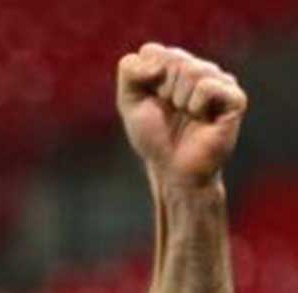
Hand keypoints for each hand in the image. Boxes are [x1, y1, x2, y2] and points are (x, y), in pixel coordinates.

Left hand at [118, 44, 245, 189]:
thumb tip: (157, 61)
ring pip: (191, 70)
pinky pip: (208, 86)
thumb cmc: (154, 137)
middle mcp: (201, 68)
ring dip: (179, 100)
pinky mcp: (235, 97)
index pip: (152, 51)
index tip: (151, 100)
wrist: (172, 169)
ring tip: (187, 115)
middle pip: (172, 59)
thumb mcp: (129, 102)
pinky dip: (196, 105)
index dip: (144, 80)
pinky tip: (202, 118)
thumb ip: (130, 72)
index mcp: (177, 66)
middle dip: (161, 90)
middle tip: (171, 110)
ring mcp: (221, 81)